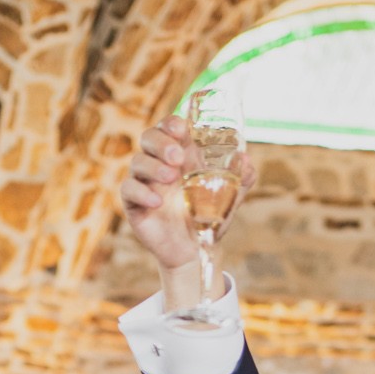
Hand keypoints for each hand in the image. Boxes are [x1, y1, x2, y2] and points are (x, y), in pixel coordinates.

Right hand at [118, 116, 257, 277]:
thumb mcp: (229, 197)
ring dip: (154, 166)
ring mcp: (145, 182)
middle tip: (179, 158)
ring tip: (171, 178)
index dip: (171, 124)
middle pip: (149, 138)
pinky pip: (128, 189)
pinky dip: (141, 192)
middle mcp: (159, 164)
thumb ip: (241, 178)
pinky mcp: (133, 204)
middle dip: (162, 143)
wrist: (194, 250)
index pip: (169, 128)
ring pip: (137, 161)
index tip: (181, 129)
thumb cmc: (208, 217)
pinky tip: (157, 202)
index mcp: (181, 155)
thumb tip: (246, 160)